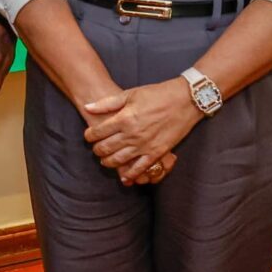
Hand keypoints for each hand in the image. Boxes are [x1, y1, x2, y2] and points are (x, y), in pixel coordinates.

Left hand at [81, 80, 203, 184]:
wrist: (185, 100)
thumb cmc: (157, 94)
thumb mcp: (131, 94)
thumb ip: (107, 103)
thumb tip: (87, 107)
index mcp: (124, 118)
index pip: (98, 132)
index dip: (89, 135)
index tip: (89, 136)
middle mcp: (132, 134)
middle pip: (105, 148)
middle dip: (97, 150)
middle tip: (96, 148)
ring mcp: (144, 145)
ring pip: (118, 160)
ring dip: (108, 162)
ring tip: (105, 160)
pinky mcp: (157, 152)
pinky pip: (140, 168)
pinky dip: (130, 174)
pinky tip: (124, 177)